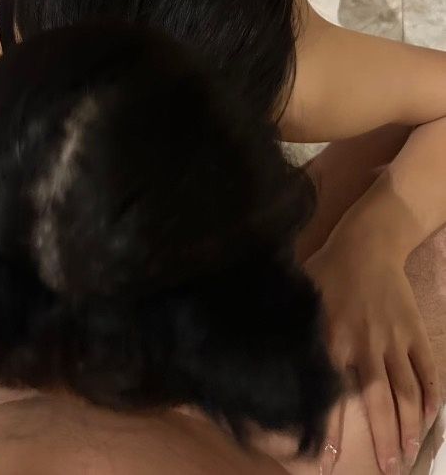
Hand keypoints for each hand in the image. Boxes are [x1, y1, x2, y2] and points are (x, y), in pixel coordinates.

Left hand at [306, 231, 439, 474]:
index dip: (331, 428)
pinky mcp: (414, 331)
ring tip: (408, 455)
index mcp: (332, 337)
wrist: (368, 243)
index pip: (331, 391)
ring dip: (410, 427)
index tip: (328, 460)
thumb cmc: (328, 270)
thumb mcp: (302, 297)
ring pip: (407, 392)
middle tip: (388, 471)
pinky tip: (431, 420)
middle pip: (379, 401)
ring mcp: (394, 339)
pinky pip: (427, 371)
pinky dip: (432, 397)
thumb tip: (266, 357)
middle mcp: (365, 343)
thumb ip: (292, 329)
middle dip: (383, 440)